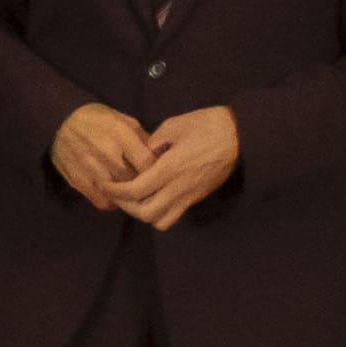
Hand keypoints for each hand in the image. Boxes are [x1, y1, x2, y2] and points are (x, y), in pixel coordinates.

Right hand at [48, 103, 151, 208]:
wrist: (60, 121)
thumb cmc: (98, 120)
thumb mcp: (125, 121)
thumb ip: (144, 140)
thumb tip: (161, 159)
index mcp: (121, 135)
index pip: (149, 164)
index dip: (158, 171)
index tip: (159, 173)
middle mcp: (107, 154)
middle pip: (136, 183)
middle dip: (145, 186)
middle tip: (148, 186)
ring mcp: (92, 170)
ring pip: (121, 196)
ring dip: (129, 197)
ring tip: (132, 192)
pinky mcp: (80, 182)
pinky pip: (103, 202)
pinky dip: (112, 202)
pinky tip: (115, 194)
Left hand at [116, 106, 241, 228]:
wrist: (240, 137)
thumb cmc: (207, 126)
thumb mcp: (174, 124)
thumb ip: (154, 141)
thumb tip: (142, 154)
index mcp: (169, 168)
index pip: (135, 191)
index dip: (115, 191)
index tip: (105, 183)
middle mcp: (178, 188)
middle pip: (145, 213)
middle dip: (126, 206)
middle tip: (117, 193)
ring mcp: (189, 197)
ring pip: (160, 221)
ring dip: (143, 214)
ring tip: (135, 199)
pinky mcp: (197, 199)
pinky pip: (174, 217)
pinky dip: (159, 215)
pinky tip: (154, 199)